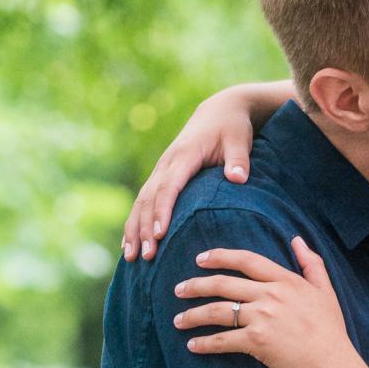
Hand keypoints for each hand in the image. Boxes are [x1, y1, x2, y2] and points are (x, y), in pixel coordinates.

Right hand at [125, 84, 264, 263]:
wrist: (219, 110)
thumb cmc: (232, 128)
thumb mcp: (239, 140)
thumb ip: (238, 159)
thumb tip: (237, 178)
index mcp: (185, 154)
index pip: (169, 186)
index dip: (163, 210)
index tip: (160, 235)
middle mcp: (168, 162)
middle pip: (150, 197)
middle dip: (145, 227)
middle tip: (146, 256)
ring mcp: (162, 168)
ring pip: (142, 200)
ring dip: (134, 228)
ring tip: (130, 257)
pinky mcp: (162, 175)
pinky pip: (144, 200)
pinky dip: (134, 221)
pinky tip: (129, 243)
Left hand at [169, 232, 349, 367]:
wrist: (331, 366)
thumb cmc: (331, 331)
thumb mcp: (325, 291)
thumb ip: (311, 263)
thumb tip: (297, 239)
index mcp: (285, 280)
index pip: (246, 260)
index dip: (221, 256)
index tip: (200, 259)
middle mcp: (270, 294)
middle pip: (224, 284)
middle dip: (196, 285)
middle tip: (178, 289)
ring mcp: (262, 317)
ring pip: (219, 310)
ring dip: (194, 315)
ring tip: (178, 320)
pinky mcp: (257, 341)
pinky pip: (224, 339)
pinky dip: (206, 343)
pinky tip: (193, 345)